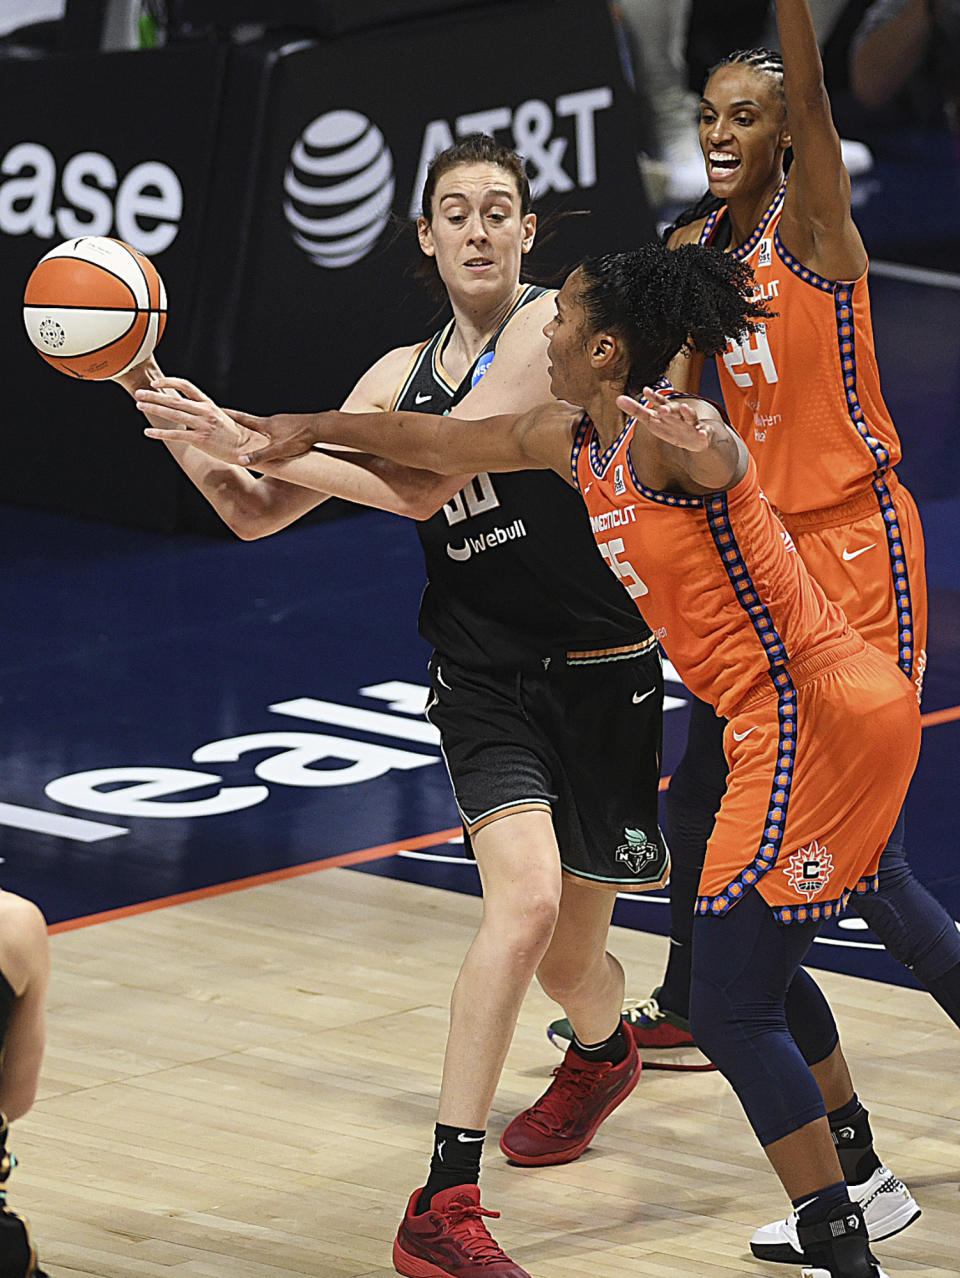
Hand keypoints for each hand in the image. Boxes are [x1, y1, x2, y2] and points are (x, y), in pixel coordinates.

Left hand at [135, 377, 267, 464]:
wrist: (247, 448)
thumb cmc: (234, 435)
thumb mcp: (220, 417)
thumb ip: (204, 411)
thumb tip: (190, 409)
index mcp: (209, 404)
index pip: (186, 386)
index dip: (170, 382)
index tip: (156, 383)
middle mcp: (204, 411)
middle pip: (175, 400)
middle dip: (154, 396)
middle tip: (139, 393)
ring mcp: (202, 425)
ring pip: (173, 414)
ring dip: (154, 409)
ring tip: (139, 405)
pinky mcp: (200, 439)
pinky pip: (176, 435)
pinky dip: (160, 433)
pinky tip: (148, 432)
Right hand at [225, 410, 322, 466]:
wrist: (322, 427)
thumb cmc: (300, 437)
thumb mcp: (278, 450)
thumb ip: (260, 455)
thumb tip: (240, 460)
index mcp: (265, 424)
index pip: (242, 418)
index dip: (229, 415)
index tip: (216, 409)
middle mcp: (273, 420)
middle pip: (252, 421)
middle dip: (240, 422)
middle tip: (228, 421)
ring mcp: (283, 421)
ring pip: (266, 425)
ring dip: (256, 428)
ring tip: (251, 434)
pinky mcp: (293, 424)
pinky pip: (278, 428)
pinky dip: (271, 432)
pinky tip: (276, 438)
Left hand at [617, 386, 717, 452]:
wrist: (696, 438)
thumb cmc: (671, 426)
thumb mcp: (652, 420)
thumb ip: (637, 410)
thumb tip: (618, 399)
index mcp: (667, 411)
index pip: (659, 402)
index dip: (653, 397)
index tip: (646, 390)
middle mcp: (679, 415)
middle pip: (674, 410)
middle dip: (668, 409)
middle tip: (661, 409)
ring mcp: (692, 423)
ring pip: (690, 417)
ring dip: (687, 412)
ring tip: (683, 407)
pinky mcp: (702, 433)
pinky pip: (704, 433)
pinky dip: (704, 433)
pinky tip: (702, 433)